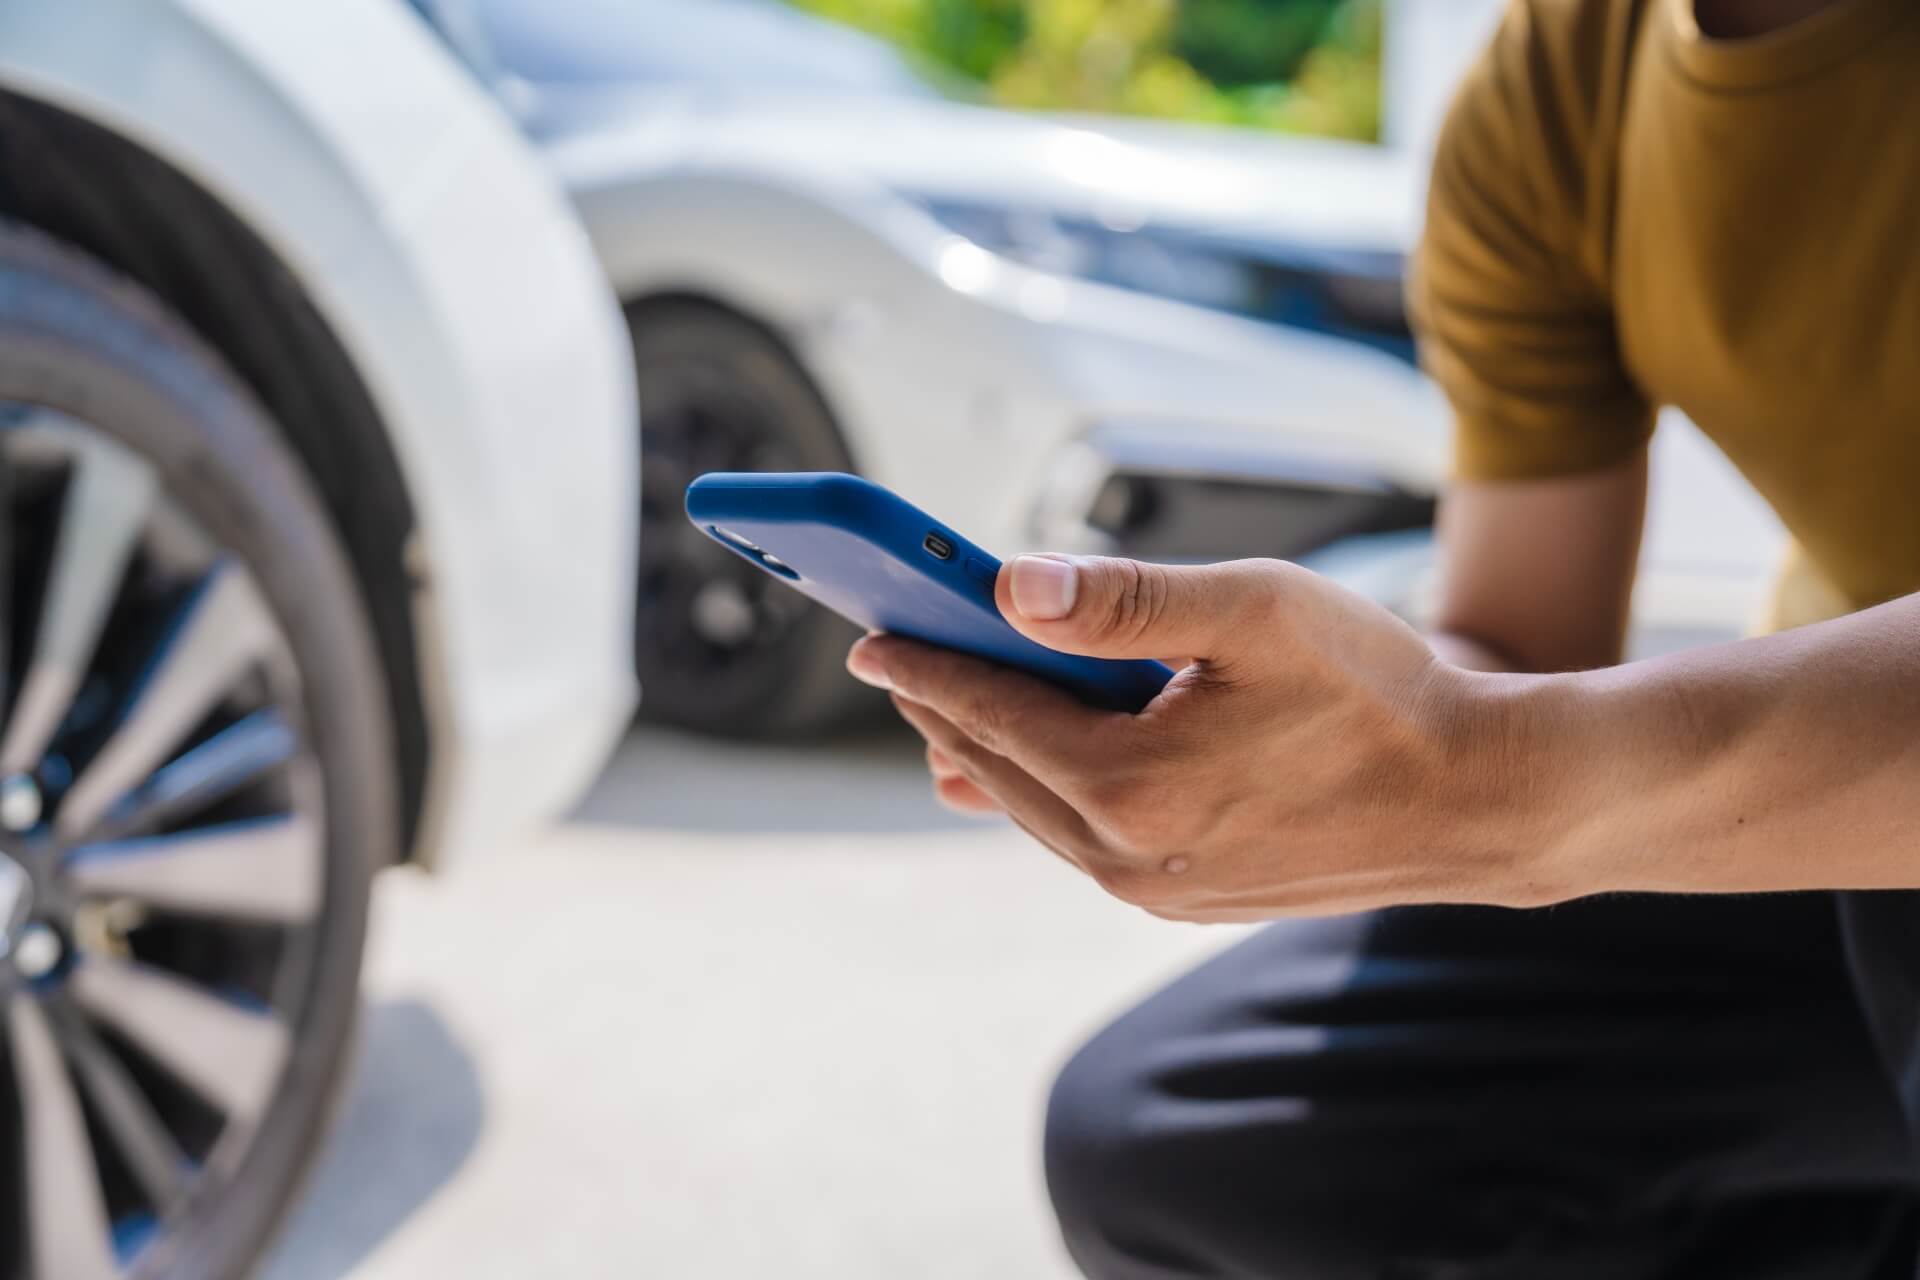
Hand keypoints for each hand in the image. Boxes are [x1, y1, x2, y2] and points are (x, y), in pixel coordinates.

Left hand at [849, 555, 1556, 920]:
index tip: (869, 635)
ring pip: (1040, 812)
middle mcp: (1128, 857)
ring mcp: (1158, 891)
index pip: (990, 712)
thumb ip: (1123, 597)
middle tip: (895, 660)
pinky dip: (1051, 791)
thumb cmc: (1381, 693)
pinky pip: (1087, 841)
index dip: (924, 665)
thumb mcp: (1254, 610)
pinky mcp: (1191, 899)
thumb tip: (1009, 584)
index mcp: (1131, 785)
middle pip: (1001, 769)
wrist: (1482, 800)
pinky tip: (1038, 769)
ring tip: (949, 710)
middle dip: (943, 708)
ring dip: (994, 754)